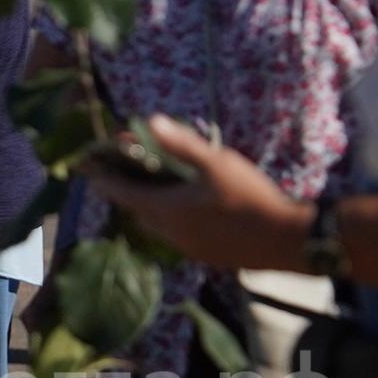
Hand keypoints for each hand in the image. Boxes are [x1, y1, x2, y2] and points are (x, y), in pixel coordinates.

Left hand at [82, 115, 311, 272]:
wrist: (290, 241)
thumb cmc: (253, 198)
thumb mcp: (218, 163)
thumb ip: (183, 144)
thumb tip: (151, 121)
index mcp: (167, 210)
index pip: (121, 193)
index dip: (102, 178)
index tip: (87, 166)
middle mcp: (170, 233)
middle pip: (135, 209)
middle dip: (125, 188)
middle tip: (123, 168)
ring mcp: (188, 248)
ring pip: (155, 224)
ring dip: (148, 204)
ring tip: (152, 183)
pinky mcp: (205, 256)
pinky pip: (174, 235)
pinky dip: (168, 217)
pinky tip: (184, 205)